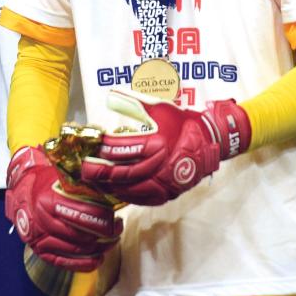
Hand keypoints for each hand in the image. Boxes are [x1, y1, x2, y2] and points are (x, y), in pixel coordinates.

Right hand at [6, 146, 121, 271]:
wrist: (22, 193)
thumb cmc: (47, 184)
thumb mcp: (64, 179)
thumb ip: (84, 185)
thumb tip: (111, 191)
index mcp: (49, 201)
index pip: (81, 214)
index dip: (102, 219)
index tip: (115, 218)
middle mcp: (43, 221)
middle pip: (80, 234)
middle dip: (103, 234)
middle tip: (117, 229)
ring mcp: (40, 238)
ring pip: (75, 249)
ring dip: (97, 248)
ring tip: (111, 241)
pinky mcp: (40, 251)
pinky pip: (64, 262)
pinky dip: (83, 264)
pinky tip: (98, 259)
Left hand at [81, 89, 250, 205]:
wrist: (209, 140)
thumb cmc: (182, 123)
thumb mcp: (159, 108)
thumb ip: (133, 103)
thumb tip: (111, 96)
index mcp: (158, 144)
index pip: (125, 148)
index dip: (106, 147)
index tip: (94, 145)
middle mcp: (161, 165)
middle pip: (125, 172)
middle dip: (102, 172)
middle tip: (86, 170)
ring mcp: (165, 182)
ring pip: (133, 189)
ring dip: (112, 186)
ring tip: (97, 182)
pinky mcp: (168, 192)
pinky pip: (144, 199)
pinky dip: (128, 196)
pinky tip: (117, 191)